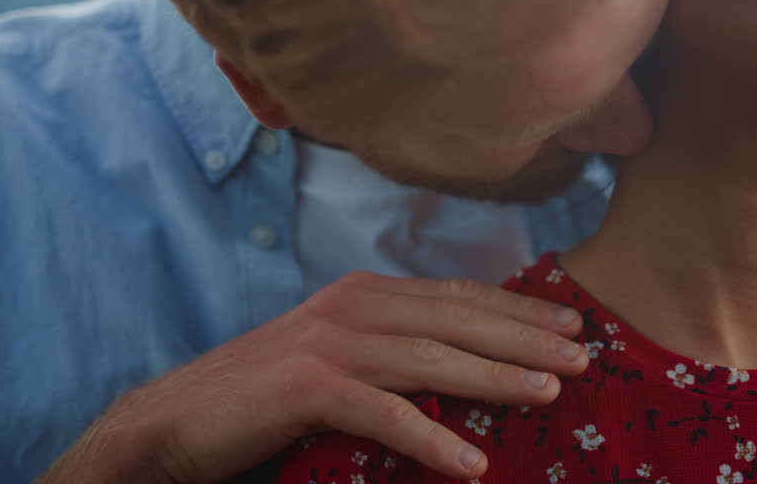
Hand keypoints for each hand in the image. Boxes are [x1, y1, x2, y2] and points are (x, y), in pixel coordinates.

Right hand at [37, 272, 588, 482]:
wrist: (174, 421)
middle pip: (454, 317)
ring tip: (549, 394)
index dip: (515, 308)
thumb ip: (389, 352)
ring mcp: (326, 342)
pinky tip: (470, 463)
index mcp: (361, 294)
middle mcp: (350, 306)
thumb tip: (461, 369)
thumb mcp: (335, 361)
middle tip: (582, 354)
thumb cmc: (261, 397)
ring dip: (495, 374)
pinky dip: (430, 437)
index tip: (569, 324)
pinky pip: (382, 413)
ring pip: (429, 356)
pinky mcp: (305, 387)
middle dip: (523, 335)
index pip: (454, 295)